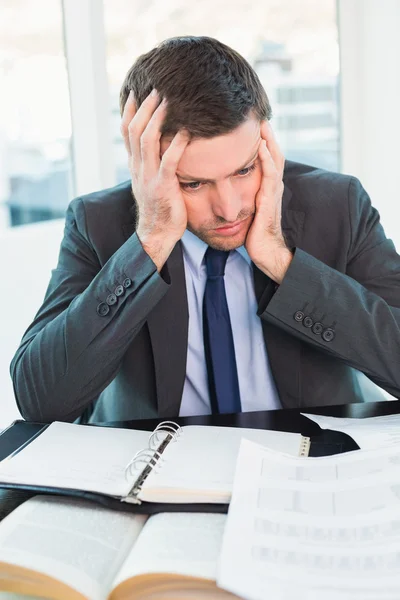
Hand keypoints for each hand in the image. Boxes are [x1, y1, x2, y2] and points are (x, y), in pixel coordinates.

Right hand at [120, 90, 189, 270]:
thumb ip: (152, 162)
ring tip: (169, 100)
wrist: (157, 233)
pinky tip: (186, 131)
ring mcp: (149, 177)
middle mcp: (138, 167)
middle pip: (135, 129)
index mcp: (134, 165)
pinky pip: (169, 161)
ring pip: (147, 140)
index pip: (126, 131)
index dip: (130, 109)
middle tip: (157, 87)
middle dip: (145, 107)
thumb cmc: (160, 207)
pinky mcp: (163, 186)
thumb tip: (160, 144)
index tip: (137, 90)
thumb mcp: (150, 180)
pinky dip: (177, 144)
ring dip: (158, 118)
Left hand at [245, 120, 292, 283]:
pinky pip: (270, 175)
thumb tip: (223, 185)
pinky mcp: (270, 200)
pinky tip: (261, 147)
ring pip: (275, 158)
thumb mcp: (245, 209)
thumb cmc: (253, 233)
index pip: (265, 156)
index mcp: (265, 186)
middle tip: (257, 112)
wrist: (264, 252)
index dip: (260, 138)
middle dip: (266, 132)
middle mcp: (272, 185)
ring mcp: (273, 191)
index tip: (248, 121)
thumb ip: (240, 195)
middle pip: (273, 151)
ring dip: (269, 139)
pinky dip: (267, 159)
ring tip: (261, 121)